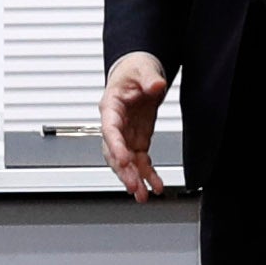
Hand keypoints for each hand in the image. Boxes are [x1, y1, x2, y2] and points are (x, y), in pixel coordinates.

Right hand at [99, 53, 170, 199]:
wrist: (138, 72)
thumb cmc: (134, 70)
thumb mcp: (143, 69)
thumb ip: (149, 78)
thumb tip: (156, 84)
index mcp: (111, 106)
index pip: (109, 129)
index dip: (115, 146)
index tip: (124, 159)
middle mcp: (115, 124)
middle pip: (114, 152)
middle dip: (123, 171)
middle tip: (133, 186)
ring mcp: (126, 135)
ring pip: (126, 162)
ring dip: (134, 179)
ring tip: (142, 195)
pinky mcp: (137, 140)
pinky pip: (140, 161)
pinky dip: (147, 175)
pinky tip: (155, 186)